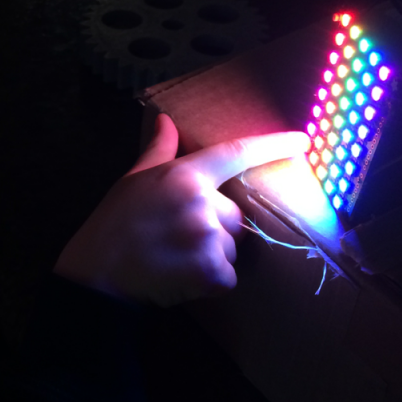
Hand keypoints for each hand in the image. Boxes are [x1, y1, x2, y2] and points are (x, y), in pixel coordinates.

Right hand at [55, 114, 309, 307]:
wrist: (98, 272)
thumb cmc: (114, 223)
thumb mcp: (134, 179)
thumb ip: (159, 150)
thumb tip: (166, 120)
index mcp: (185, 175)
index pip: (237, 154)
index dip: (273, 145)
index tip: (302, 141)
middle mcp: (202, 203)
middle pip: (234, 216)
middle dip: (214, 227)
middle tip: (177, 235)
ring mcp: (208, 238)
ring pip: (230, 247)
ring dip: (211, 255)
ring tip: (174, 257)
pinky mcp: (211, 271)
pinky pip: (227, 275)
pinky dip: (209, 280)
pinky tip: (179, 276)